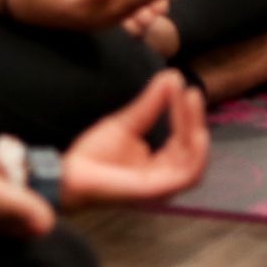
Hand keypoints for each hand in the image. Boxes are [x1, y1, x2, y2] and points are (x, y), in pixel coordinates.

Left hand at [61, 70, 209, 207]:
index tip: (178, 84)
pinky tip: (196, 131)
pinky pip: (187, 175)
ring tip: (192, 101)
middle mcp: (166, 177)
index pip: (184, 138)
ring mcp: (162, 186)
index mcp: (161, 165)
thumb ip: (151, 103)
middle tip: (190, 91)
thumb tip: (172, 76)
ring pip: (195, 160)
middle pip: (193, 148)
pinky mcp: (155, 190)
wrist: (70, 172)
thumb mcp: (128, 122)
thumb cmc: (95, 155)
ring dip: (197, 129)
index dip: (185, 112)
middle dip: (194, 117)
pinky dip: (197, 153)